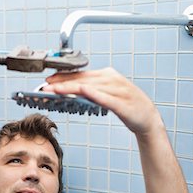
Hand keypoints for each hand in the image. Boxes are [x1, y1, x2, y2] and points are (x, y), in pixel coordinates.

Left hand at [43, 67, 162, 134]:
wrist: (147, 118)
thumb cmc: (125, 106)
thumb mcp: (105, 94)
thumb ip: (89, 91)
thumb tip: (68, 90)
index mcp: (107, 75)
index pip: (81, 74)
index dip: (63, 77)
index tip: (48, 80)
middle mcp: (111, 79)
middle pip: (82, 79)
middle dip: (61, 83)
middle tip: (45, 86)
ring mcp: (118, 90)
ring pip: (89, 87)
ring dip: (70, 88)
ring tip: (55, 91)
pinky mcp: (122, 104)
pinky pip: (105, 98)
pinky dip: (93, 94)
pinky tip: (82, 92)